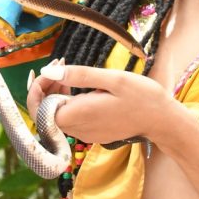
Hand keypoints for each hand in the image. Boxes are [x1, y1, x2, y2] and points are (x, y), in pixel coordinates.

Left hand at [27, 60, 185, 146]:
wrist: (162, 120)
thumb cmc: (141, 96)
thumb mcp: (112, 78)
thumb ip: (79, 76)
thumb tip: (48, 72)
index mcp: (77, 115)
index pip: (39, 109)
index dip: (37, 88)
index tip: (49, 68)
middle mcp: (77, 129)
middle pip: (45, 112)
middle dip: (46, 87)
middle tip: (59, 64)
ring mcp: (84, 134)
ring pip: (58, 115)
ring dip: (57, 93)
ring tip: (69, 70)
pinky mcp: (92, 134)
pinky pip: (71, 119)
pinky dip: (69, 102)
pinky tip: (80, 87)